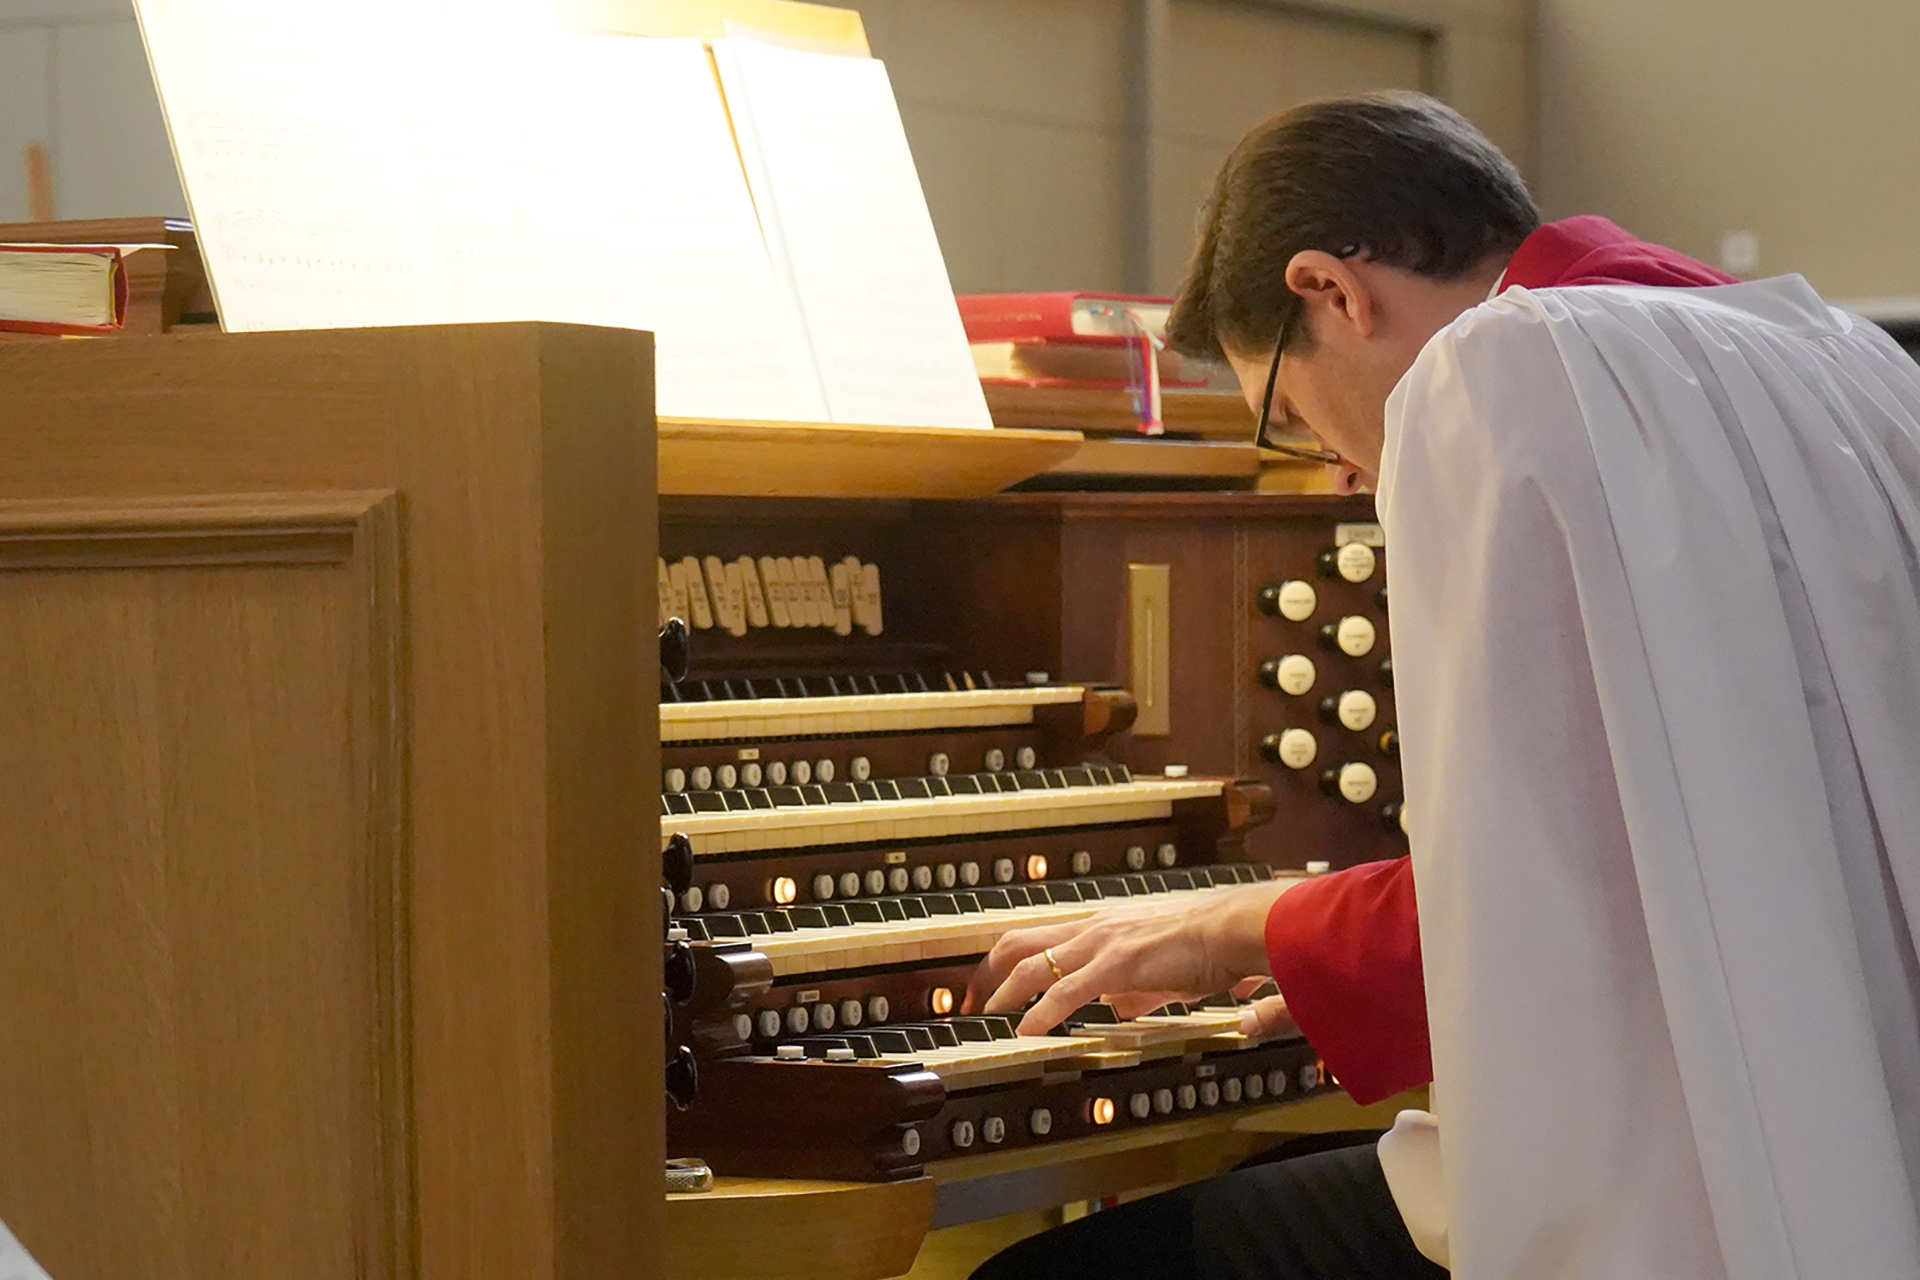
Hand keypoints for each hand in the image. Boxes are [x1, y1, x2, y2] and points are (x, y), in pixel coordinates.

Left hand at [963, 879, 1294, 1035]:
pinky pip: (1067, 991)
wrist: (1232, 930)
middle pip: (1016, 943)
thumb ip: (1133, 989)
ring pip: (1032, 965)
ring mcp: (1101, 943)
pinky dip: (1040, 1013)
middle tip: (968, 1007)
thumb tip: (1120, 1010)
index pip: (1034, 938)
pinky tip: (1027, 1032)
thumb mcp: (1157, 972)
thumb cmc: (1203, 948)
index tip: (984, 990)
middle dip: (984, 976)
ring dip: (1002, 995)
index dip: (1001, 963)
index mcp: (1098, 927)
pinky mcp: (1117, 964)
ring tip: (985, 1022)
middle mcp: (1091, 928)